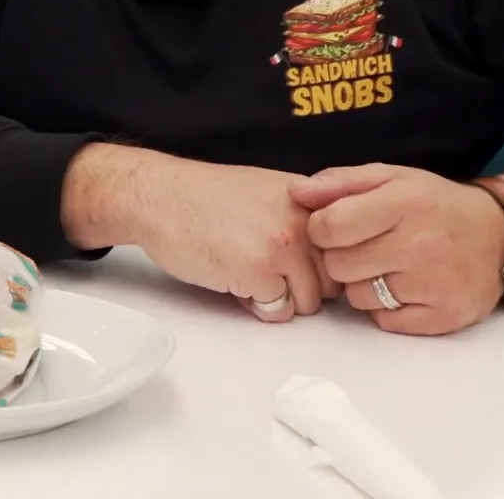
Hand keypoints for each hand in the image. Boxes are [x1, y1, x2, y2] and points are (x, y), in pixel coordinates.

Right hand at [126, 152, 340, 321]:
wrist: (159, 196)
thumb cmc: (202, 197)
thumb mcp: (266, 191)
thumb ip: (301, 217)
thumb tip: (322, 256)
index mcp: (310, 200)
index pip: (345, 250)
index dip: (321, 265)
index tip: (300, 265)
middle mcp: (305, 223)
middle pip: (332, 282)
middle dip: (302, 285)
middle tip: (266, 271)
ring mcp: (284, 248)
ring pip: (309, 303)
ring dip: (280, 298)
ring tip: (246, 273)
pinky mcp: (260, 273)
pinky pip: (277, 312)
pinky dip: (255, 305)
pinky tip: (232, 278)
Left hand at [291, 164, 503, 334]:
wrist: (499, 235)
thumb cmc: (435, 204)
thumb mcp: (392, 178)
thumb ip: (340, 183)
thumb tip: (296, 193)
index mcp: (406, 202)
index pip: (330, 227)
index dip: (322, 229)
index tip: (336, 227)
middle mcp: (422, 244)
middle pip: (339, 266)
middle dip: (343, 257)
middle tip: (367, 248)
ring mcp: (435, 284)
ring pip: (359, 297)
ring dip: (364, 284)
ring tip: (390, 266)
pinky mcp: (445, 315)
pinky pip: (385, 321)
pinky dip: (388, 308)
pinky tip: (406, 287)